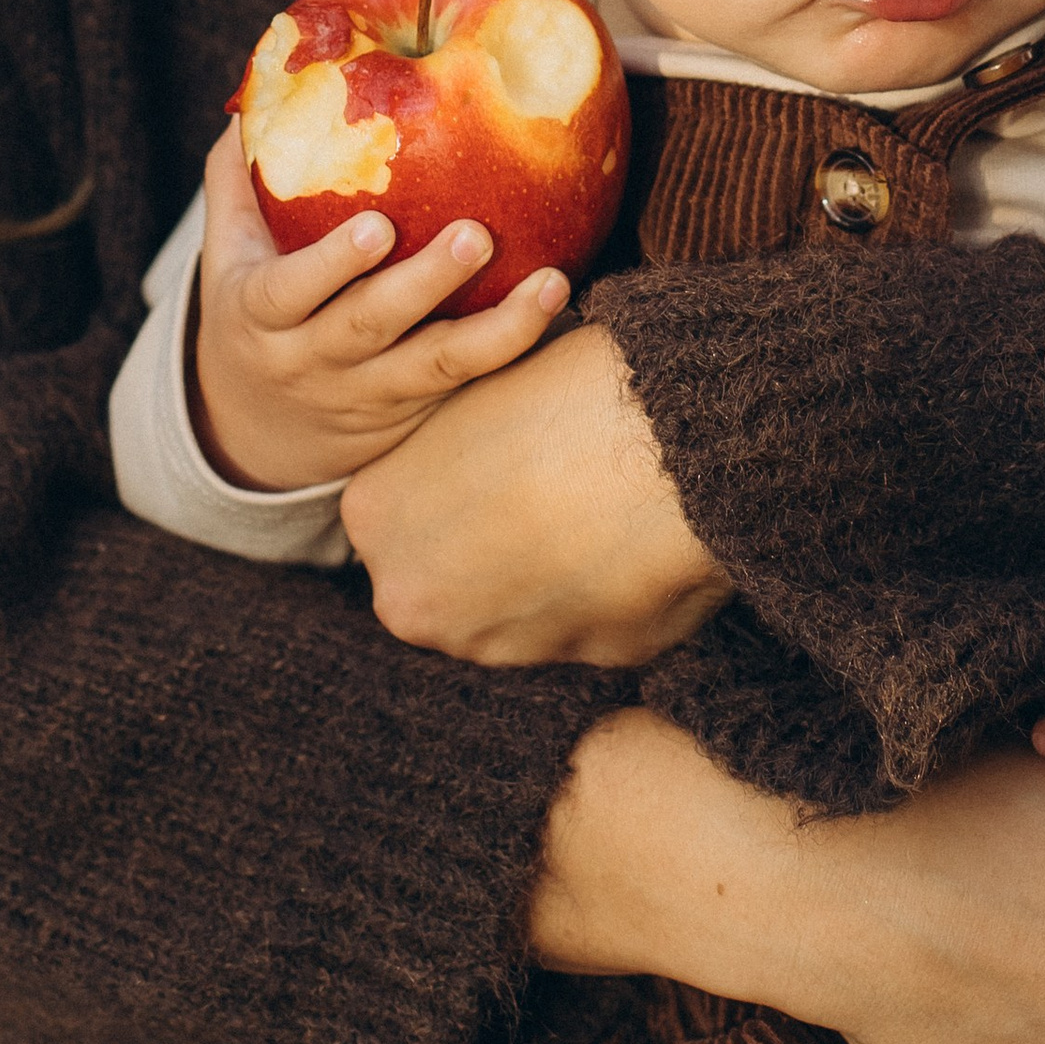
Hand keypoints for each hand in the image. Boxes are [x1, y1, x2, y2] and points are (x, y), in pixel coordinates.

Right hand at [189, 121, 570, 491]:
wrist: (258, 428)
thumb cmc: (253, 310)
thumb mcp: (228, 253)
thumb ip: (239, 176)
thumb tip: (262, 85)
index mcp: (260, 315)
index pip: (289, 292)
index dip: (333, 264)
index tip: (378, 227)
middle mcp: (313, 359)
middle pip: (370, 326)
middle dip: (425, 284)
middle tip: (476, 235)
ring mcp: (370, 390)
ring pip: (436, 364)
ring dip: (499, 329)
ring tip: (549, 282)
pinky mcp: (416, 406)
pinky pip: (469, 378)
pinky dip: (515, 344)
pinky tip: (557, 303)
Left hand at [341, 324, 731, 666]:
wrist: (669, 439)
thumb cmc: (564, 388)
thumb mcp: (478, 381)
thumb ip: (449, 429)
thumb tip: (472, 434)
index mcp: (375, 517)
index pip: (399, 505)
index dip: (455, 475)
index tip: (500, 448)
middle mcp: (418, 601)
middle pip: (449, 573)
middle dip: (495, 540)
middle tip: (552, 477)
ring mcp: (498, 646)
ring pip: (521, 608)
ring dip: (554, 571)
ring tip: (604, 500)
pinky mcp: (585, 662)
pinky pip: (595, 623)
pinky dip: (614, 589)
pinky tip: (641, 531)